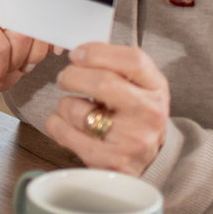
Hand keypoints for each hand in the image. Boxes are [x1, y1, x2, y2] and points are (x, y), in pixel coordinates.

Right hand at [0, 0, 52, 99]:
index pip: (41, 7)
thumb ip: (37, 40)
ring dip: (12, 63)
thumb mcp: (19, 54)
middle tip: (14, 69)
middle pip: (32, 23)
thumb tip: (56, 41)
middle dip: (30, 55)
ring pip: (18, 35)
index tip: (55, 51)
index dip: (49, 33)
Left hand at [45, 43, 169, 175]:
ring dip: (64, 104)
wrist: (148, 160)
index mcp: (156, 88)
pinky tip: (66, 124)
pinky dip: (57, 124)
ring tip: (74, 107)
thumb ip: (116, 67)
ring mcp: (131, 140)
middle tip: (65, 78)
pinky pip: (66, 133)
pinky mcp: (110, 161)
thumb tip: (79, 53)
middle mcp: (148, 114)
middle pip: (102, 82)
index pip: (133, 60)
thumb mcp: (139, 86)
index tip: (77, 54)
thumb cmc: (135, 115)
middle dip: (72, 76)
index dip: (97, 52)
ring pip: (77, 109)